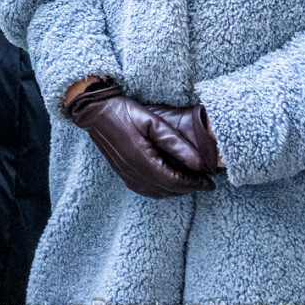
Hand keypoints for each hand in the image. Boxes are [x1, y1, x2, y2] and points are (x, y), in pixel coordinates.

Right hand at [67, 80, 216, 197]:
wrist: (94, 111)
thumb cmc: (123, 112)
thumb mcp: (153, 122)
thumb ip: (176, 143)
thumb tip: (199, 163)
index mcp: (142, 160)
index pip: (175, 182)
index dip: (195, 184)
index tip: (210, 182)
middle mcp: (133, 172)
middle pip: (168, 190)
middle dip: (189, 188)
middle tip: (204, 181)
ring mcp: (126, 174)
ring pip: (157, 193)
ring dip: (176, 190)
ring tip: (189, 181)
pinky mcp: (122, 173)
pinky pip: (145, 190)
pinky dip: (161, 190)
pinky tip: (168, 181)